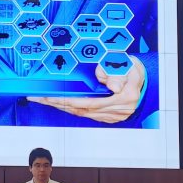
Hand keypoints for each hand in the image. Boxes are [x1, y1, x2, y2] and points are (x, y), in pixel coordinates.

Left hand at [28, 56, 145, 123]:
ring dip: (61, 107)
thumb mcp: (128, 66)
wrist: (143, 79)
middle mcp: (118, 110)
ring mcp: (113, 115)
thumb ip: (118, 74)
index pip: (90, 102)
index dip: (69, 101)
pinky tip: (57, 104)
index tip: (52, 97)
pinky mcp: (108, 116)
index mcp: (124, 98)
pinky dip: (70, 109)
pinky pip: (85, 114)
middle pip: (82, 109)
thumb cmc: (132, 69)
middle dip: (58, 104)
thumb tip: (112, 86)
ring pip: (82, 113)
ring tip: (42, 100)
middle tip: (39, 98)